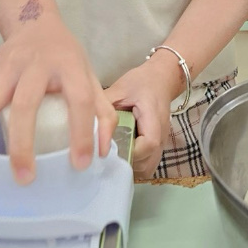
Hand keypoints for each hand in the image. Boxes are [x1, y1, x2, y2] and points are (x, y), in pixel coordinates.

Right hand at [0, 11, 116, 183]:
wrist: (35, 22)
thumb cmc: (65, 58)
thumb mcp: (90, 77)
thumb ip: (102, 113)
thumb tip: (101, 153)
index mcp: (68, 66)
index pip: (78, 99)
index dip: (81, 133)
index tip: (79, 164)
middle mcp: (35, 63)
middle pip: (24, 104)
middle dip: (21, 144)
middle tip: (23, 178)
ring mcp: (5, 65)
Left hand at [104, 55, 180, 178]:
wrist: (161, 79)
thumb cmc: (141, 82)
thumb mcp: (120, 88)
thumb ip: (105, 105)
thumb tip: (86, 122)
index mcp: (153, 118)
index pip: (148, 144)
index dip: (128, 151)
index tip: (109, 149)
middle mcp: (161, 134)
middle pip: (147, 163)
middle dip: (126, 163)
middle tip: (106, 154)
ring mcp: (162, 142)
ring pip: (148, 168)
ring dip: (131, 167)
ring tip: (113, 156)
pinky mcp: (158, 146)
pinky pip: (148, 164)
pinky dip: (136, 165)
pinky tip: (122, 155)